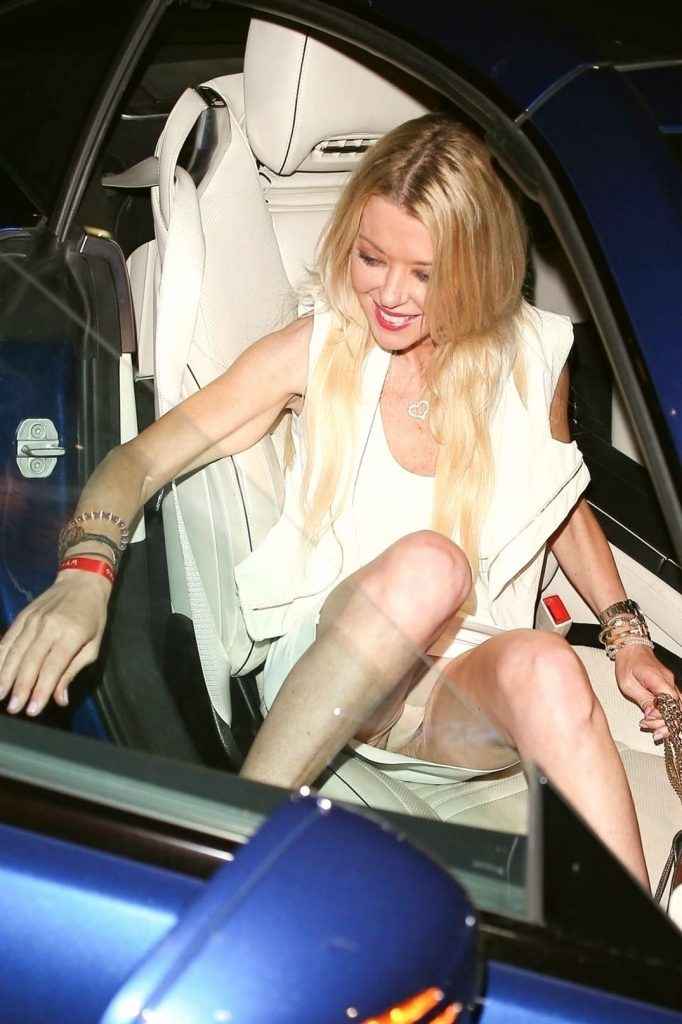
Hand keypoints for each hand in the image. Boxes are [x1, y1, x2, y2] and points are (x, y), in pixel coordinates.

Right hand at [0, 571, 109, 716]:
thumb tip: (59, 699)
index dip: (41, 689)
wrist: (81, 582)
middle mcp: (49, 626)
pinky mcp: (22, 617)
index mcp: (71, 633)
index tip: (32, 710)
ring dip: (6, 676)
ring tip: (0, 696)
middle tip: (14, 708)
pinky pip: (7, 640)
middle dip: (21, 687)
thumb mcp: (92, 646)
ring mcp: (33, 620)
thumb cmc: (92, 617)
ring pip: (15, 652)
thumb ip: (73, 672)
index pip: (53, 666)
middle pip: (31, 661)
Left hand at [615, 644, 678, 741]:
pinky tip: (656, 721)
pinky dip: (667, 715)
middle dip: (667, 724)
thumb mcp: (628, 684)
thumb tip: (652, 715)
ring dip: (667, 721)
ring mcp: (671, 685)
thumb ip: (642, 700)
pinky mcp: (668, 687)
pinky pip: (673, 704)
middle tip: (652, 731)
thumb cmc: (627, 664)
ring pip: (678, 708)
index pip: (671, 704)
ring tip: (652, 729)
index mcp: (659, 680)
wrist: (631, 649)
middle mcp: (669, 683)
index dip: (664, 718)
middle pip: (678, 709)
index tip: (649, 723)